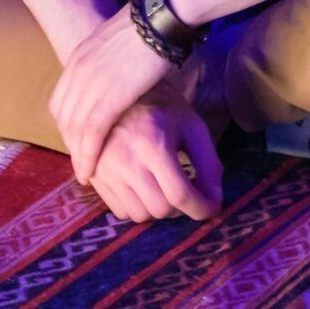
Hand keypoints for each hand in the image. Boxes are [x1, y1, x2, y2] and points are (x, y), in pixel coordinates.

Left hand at [51, 6, 180, 184]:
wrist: (161, 13)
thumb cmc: (153, 22)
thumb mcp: (119, 38)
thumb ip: (112, 57)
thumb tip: (123, 67)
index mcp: (79, 57)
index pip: (61, 100)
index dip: (66, 125)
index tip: (77, 141)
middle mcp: (78, 72)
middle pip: (64, 117)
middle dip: (70, 142)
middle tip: (81, 161)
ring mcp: (91, 84)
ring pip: (74, 129)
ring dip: (77, 154)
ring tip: (85, 173)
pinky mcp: (110, 96)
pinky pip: (91, 133)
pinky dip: (87, 155)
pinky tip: (89, 171)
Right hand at [86, 91, 223, 223]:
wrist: (118, 93)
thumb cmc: (162, 108)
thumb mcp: (192, 127)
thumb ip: (208, 163)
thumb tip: (216, 198)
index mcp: (153, 145)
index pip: (179, 194)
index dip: (201, 208)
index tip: (213, 209)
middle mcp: (126, 161)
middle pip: (160, 209)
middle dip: (182, 208)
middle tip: (190, 195)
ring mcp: (106, 171)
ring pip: (139, 215)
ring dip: (160, 211)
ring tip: (168, 191)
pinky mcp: (94, 177)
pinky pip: (120, 211)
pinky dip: (139, 208)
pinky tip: (147, 190)